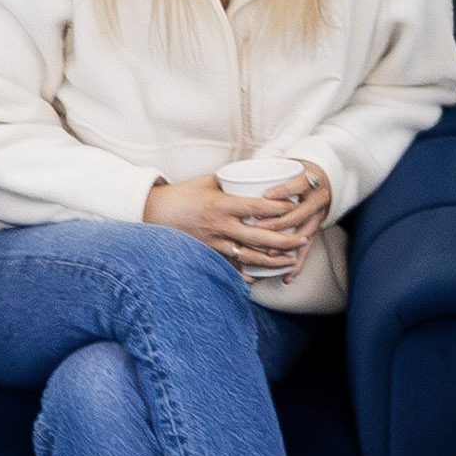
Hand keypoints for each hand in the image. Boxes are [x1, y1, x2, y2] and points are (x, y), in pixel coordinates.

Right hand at [143, 169, 323, 274]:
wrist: (152, 212)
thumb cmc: (181, 194)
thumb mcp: (208, 182)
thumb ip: (231, 182)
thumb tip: (252, 177)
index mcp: (223, 204)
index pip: (258, 207)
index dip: (279, 208)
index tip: (295, 208)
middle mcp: (220, 225)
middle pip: (260, 236)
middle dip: (285, 240)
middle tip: (303, 239)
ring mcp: (213, 242)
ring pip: (249, 256)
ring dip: (272, 260)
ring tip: (290, 260)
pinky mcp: (206, 253)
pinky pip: (229, 267)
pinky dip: (244, 275)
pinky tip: (258, 278)